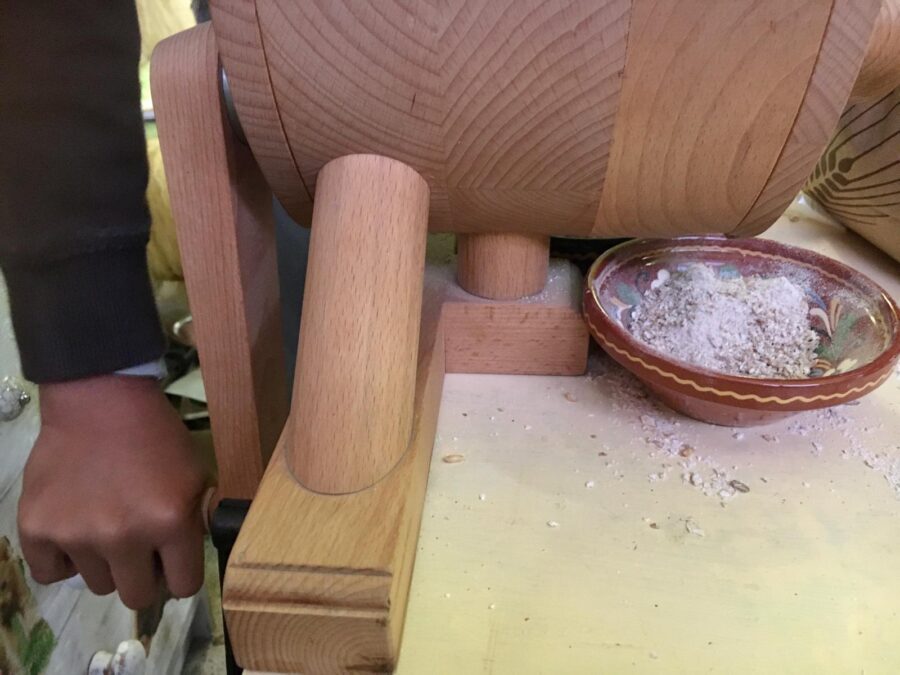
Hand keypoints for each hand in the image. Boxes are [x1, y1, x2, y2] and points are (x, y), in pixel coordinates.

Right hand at [18, 375, 206, 608]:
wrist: (100, 402)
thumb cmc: (155, 436)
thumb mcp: (196, 475)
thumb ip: (198, 521)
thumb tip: (193, 559)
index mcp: (170, 521)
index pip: (183, 586)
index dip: (180, 574)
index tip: (173, 562)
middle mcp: (124, 536)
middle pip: (137, 596)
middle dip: (143, 575)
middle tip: (139, 547)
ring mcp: (77, 535)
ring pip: (98, 585)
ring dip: (104, 563)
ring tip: (105, 524)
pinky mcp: (37, 529)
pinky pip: (50, 573)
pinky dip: (62, 559)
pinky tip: (74, 530)